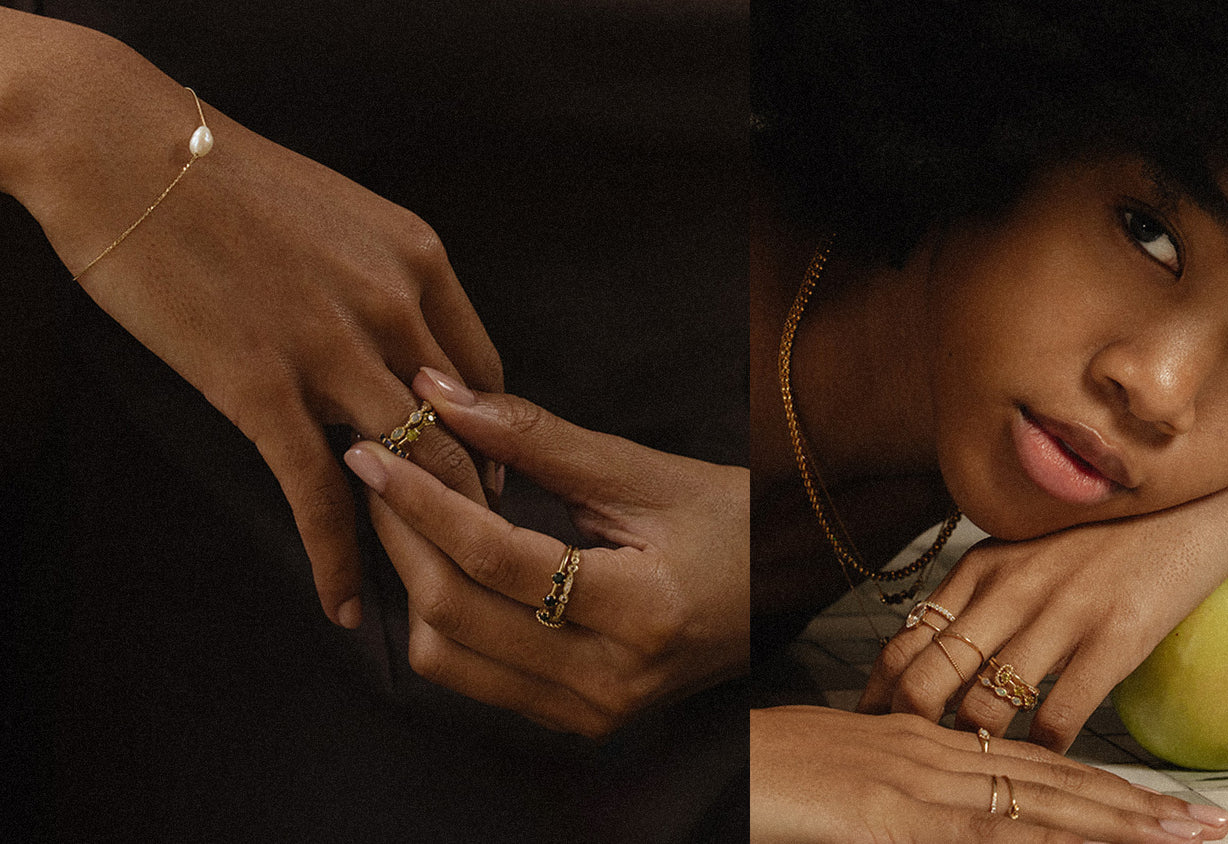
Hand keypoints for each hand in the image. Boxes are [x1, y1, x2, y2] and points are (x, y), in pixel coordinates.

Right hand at [2, 16, 502, 627]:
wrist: (120, 146)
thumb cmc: (223, 179)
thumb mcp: (338, 216)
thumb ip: (384, 282)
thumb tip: (400, 344)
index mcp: (419, 259)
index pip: (487, 377)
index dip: (493, 442)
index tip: (486, 482)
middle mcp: (394, 305)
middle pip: (467, 433)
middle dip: (476, 505)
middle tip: (474, 556)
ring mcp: (332, 348)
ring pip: (414, 468)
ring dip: (423, 540)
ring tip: (428, 591)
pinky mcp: (262, 386)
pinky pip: (320, 493)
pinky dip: (338, 559)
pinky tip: (342, 602)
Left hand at [342, 369, 748, 736]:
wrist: (788, 584)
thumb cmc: (733, 519)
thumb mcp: (642, 471)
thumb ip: (535, 438)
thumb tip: (441, 396)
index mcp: (643, 612)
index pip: (496, 560)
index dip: (424, 502)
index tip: (374, 451)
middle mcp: (612, 680)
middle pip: (456, 615)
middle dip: (401, 536)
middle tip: (376, 469)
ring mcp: (592, 711)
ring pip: (448, 658)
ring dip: (411, 580)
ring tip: (404, 511)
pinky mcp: (577, 719)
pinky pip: (474, 677)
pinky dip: (442, 617)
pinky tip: (440, 560)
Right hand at [751, 706, 1227, 842]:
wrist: (719, 764)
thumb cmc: (769, 771)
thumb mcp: (847, 774)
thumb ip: (903, 785)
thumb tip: (948, 811)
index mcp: (927, 741)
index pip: (1036, 764)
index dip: (1103, 786)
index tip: (1160, 803)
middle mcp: (939, 754)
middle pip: (1058, 780)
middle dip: (1138, 808)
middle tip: (1209, 822)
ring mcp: (924, 783)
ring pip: (1044, 804)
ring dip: (1121, 824)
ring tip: (1186, 835)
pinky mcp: (901, 817)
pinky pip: (993, 834)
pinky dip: (1050, 840)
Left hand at [859, 480, 1227, 752]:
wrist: (1193, 501)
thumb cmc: (1106, 533)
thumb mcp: (1027, 550)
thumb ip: (982, 596)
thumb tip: (938, 654)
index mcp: (981, 567)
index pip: (906, 642)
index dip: (878, 696)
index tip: (869, 730)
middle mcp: (1009, 588)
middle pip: (929, 679)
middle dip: (908, 731)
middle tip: (910, 765)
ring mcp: (1060, 612)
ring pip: (986, 707)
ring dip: (974, 752)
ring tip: (976, 774)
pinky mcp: (1114, 637)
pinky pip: (1057, 717)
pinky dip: (1041, 754)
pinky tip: (1042, 764)